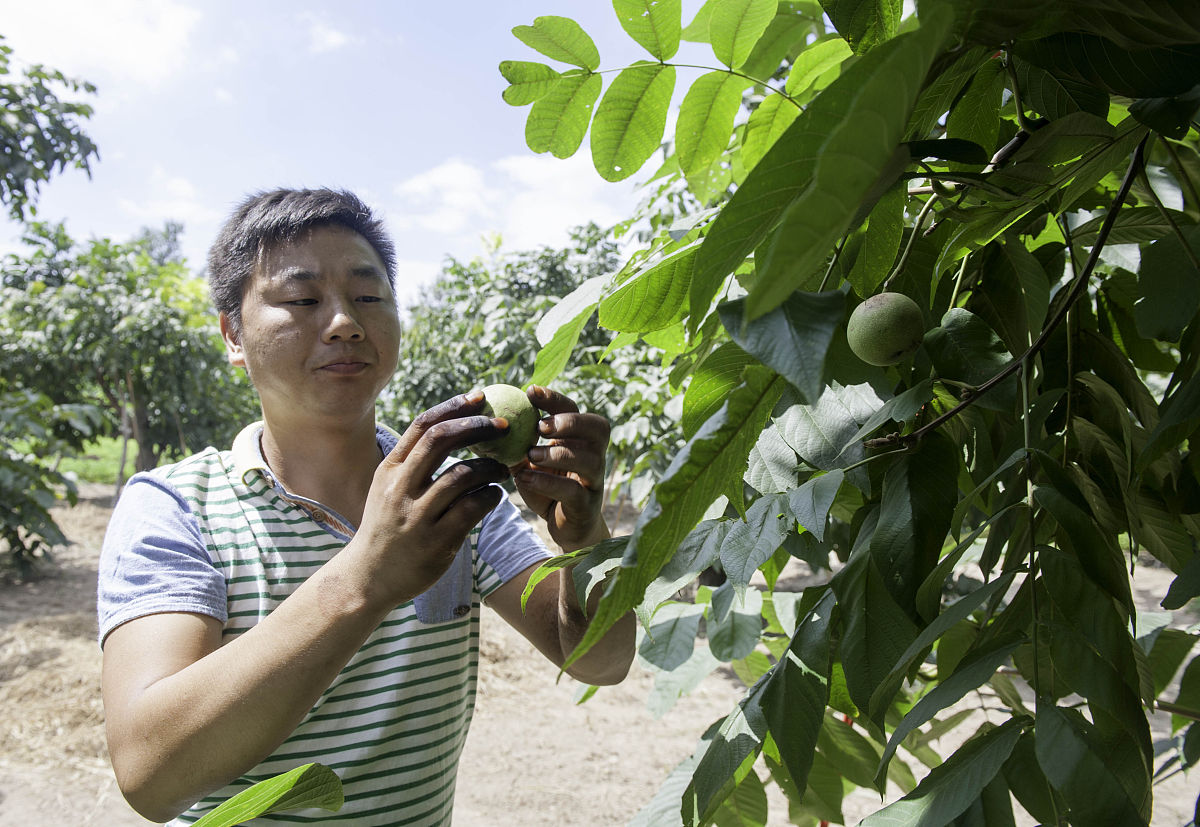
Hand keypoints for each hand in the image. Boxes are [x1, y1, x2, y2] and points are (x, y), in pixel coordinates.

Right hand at [350, 392, 508, 604]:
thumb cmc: (387, 527)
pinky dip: (490, 497)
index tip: (480, 397)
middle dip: (476, 427)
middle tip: (504, 425)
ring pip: (462, 475)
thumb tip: (452, 428)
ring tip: (502, 469)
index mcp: (390, 470)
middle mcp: (400, 488)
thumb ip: (414, 463)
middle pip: (441, 440)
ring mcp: (416, 516)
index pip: (422, 425)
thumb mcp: (388, 490)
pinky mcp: (435, 541)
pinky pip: (472, 509)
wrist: (368, 578)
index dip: (454, 406)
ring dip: (489, 467)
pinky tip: (494, 496)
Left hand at [513, 385, 609, 552]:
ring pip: (588, 459)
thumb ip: (515, 441)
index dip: (554, 398)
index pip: (573, 409)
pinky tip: (525, 478)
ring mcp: (593, 480)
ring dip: (558, 454)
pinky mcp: (586, 505)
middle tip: (540, 426)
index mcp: (578, 438)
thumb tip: (483, 419)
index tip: (530, 391)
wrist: (564, 527)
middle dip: (569, 422)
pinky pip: (573, 490)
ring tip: (530, 455)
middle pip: (596, 427)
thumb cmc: (545, 487)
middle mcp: (593, 454)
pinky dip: (548, 482)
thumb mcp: (528, 461)